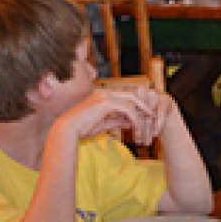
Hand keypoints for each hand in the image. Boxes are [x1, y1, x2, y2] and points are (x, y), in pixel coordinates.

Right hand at [57, 87, 175, 144]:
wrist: (68, 130)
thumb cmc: (82, 128)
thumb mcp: (104, 124)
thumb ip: (117, 121)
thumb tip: (130, 122)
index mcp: (102, 95)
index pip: (124, 96)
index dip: (136, 105)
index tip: (145, 115)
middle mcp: (104, 92)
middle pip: (130, 95)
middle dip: (143, 105)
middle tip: (152, 115)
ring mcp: (105, 95)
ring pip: (130, 103)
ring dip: (140, 115)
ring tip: (148, 125)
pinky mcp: (106, 103)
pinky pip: (127, 110)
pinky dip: (134, 119)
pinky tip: (138, 129)